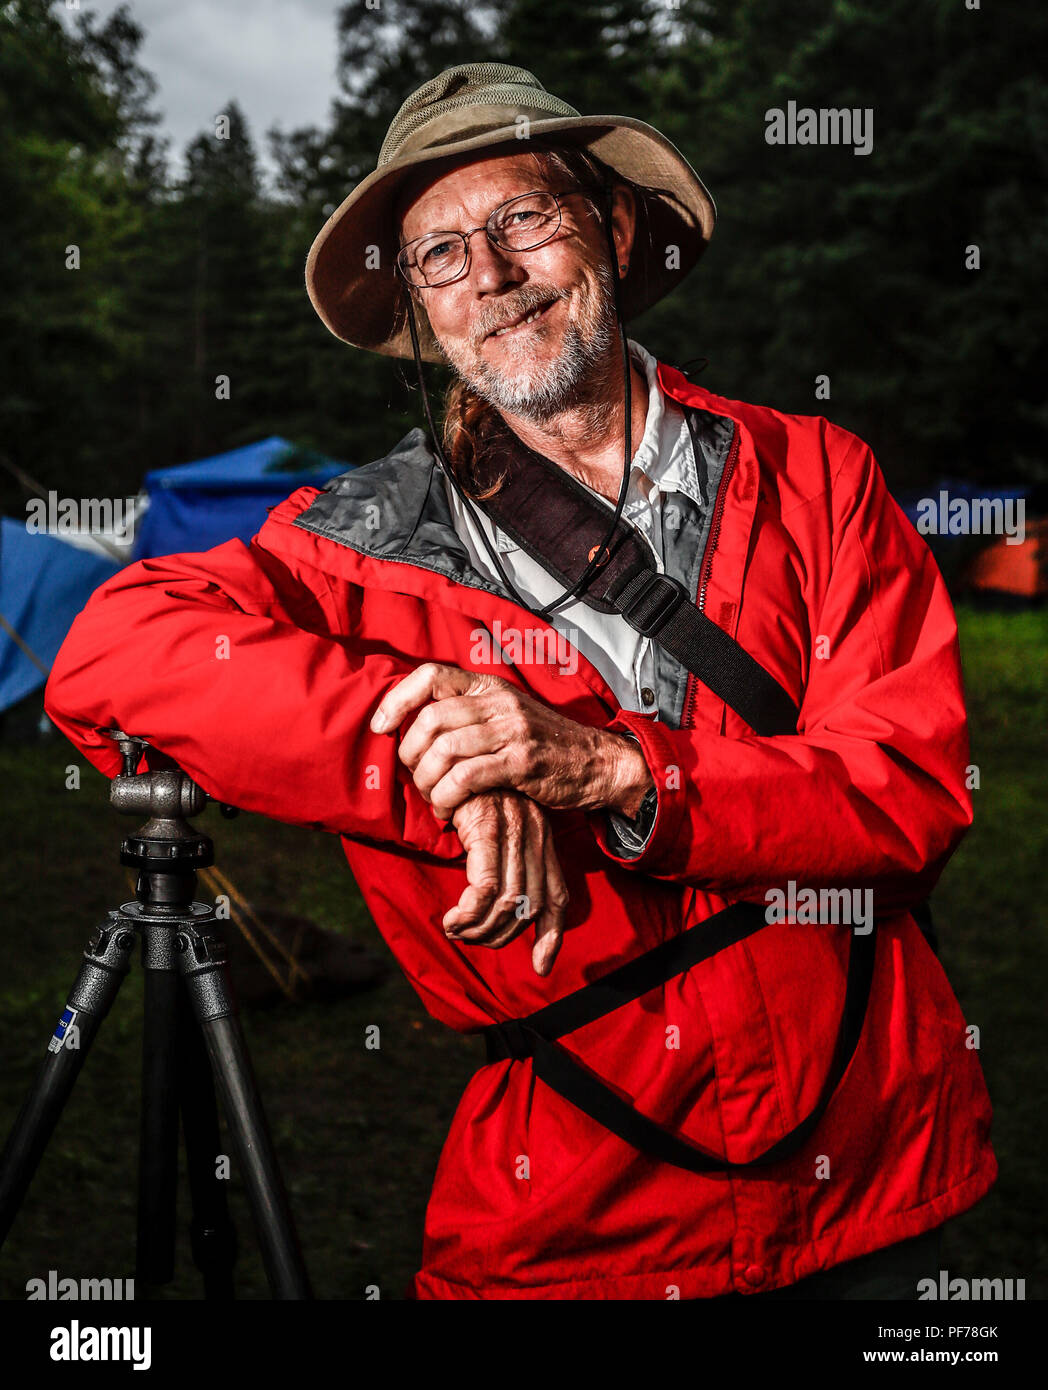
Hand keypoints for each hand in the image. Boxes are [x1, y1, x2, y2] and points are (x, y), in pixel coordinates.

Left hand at [370, 662, 652, 820]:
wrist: (597, 763)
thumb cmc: (545, 746)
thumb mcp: (507, 717)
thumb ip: (469, 716)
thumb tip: (417, 729)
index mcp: (489, 688)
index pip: (431, 675)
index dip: (397, 699)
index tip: (379, 726)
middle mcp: (498, 702)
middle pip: (430, 719)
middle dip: (410, 754)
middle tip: (414, 778)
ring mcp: (511, 730)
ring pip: (444, 750)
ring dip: (427, 782)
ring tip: (431, 800)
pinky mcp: (521, 761)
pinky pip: (466, 777)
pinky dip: (447, 797)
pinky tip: (448, 811)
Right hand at [445, 790, 567, 976]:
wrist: (456, 745)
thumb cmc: (471, 791)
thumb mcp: (496, 829)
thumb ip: (505, 863)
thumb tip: (504, 903)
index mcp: (542, 840)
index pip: (558, 899)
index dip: (552, 937)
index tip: (540, 965)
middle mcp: (535, 837)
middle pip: (531, 908)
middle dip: (500, 936)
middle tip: (469, 938)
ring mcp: (515, 832)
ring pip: (509, 902)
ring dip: (479, 929)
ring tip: (456, 929)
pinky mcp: (488, 828)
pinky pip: (486, 886)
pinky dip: (469, 913)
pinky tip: (451, 918)